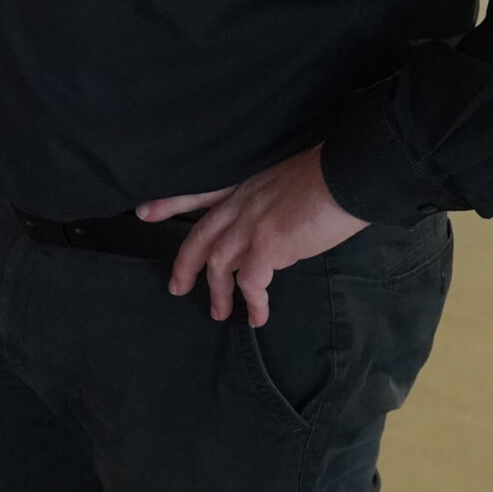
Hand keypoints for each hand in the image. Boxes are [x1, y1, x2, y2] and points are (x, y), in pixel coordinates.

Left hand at [139, 145, 367, 325]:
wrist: (347, 175)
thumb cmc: (330, 175)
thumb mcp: (287, 182)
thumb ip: (271, 205)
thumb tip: (277, 233)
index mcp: (244, 187)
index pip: (198, 194)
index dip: (170, 204)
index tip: (144, 212)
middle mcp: (240, 205)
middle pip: (199, 237)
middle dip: (185, 265)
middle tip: (176, 287)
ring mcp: (250, 225)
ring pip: (218, 265)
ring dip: (217, 293)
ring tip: (218, 313)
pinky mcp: (268, 246)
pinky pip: (250, 284)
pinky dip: (252, 304)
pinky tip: (257, 316)